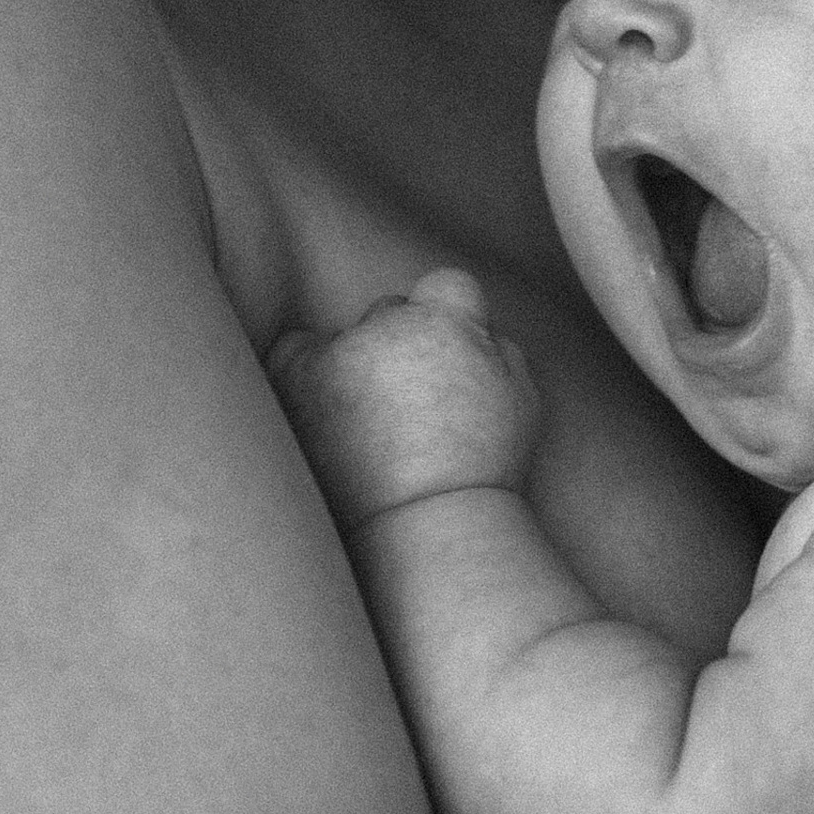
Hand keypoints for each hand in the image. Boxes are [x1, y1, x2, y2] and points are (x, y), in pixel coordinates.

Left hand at [267, 266, 541, 527]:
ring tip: (366, 425)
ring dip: (353, 365)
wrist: (426, 528)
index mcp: (448, 322)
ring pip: (342, 336)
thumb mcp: (522, 399)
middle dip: (399, 347)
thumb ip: (497, 348)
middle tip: (407, 408)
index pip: (448, 286)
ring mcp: (337, 354)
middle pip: (390, 314)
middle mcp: (388, 327)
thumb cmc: (483, 471)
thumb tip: (473, 329)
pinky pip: (291, 352)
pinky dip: (303, 373)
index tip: (448, 363)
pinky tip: (321, 409)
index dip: (452, 322)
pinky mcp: (296, 384)